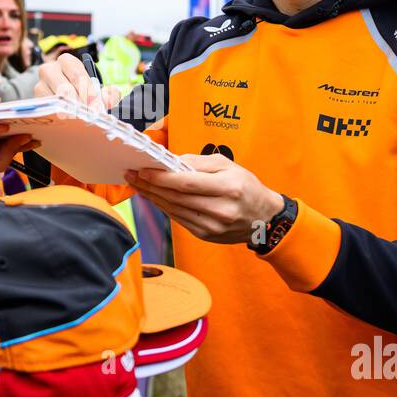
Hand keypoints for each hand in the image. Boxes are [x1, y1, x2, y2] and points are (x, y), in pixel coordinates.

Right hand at [35, 52, 115, 110]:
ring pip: (56, 100)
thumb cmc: (81, 88)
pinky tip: (69, 119)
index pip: (77, 76)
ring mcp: (40, 84)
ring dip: (70, 111)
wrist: (64, 93)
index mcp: (67, 61)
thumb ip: (108, 92)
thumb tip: (113, 97)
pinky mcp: (36, 98)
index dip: (89, 92)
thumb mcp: (95, 87)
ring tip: (80, 117)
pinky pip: (49, 109)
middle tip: (90, 115)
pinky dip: (61, 115)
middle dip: (80, 104)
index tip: (97, 107)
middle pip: (64, 88)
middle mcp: (50, 69)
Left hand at [125, 153, 283, 244]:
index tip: (143, 170)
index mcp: (228, 188)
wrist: (264, 218)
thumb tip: (171, 161)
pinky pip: (179, 219)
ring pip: (174, 210)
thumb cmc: (246, 186)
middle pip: (176, 197)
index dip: (161, 177)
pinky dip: (164, 207)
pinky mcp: (205, 235)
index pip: (186, 183)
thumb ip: (199, 162)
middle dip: (151, 186)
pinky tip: (154, 198)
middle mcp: (220, 210)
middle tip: (132, 176)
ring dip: (153, 197)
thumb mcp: (228, 165)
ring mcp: (212, 226)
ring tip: (139, 185)